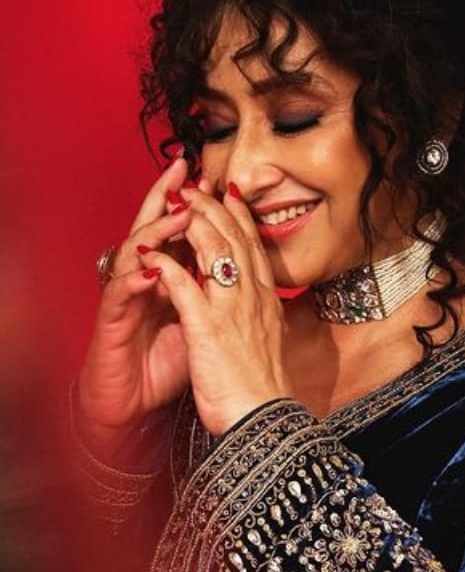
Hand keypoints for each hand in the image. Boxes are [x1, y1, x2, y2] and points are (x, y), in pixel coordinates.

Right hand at [76, 155, 208, 454]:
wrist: (133, 402)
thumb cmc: (164, 364)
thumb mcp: (200, 324)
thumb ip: (213, 295)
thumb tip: (246, 275)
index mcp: (167, 277)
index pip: (182, 233)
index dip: (198, 207)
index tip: (219, 181)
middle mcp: (143, 278)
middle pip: (154, 228)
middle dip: (167, 197)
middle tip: (184, 169)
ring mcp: (125, 296)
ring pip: (135, 252)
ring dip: (156, 231)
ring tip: (177, 212)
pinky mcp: (111, 320)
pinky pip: (122, 292)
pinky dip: (137, 277)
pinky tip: (152, 264)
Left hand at [137, 179, 293, 436]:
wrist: (262, 418)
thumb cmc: (263, 388)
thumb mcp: (270, 342)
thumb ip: (263, 316)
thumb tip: (264, 305)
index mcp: (266, 300)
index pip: (254, 246)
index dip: (239, 216)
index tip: (228, 193)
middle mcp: (253, 297)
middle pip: (234, 238)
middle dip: (212, 207)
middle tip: (195, 186)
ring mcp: (231, 309)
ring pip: (214, 251)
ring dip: (192, 222)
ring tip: (175, 204)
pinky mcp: (208, 328)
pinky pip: (184, 286)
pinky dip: (166, 265)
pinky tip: (152, 253)